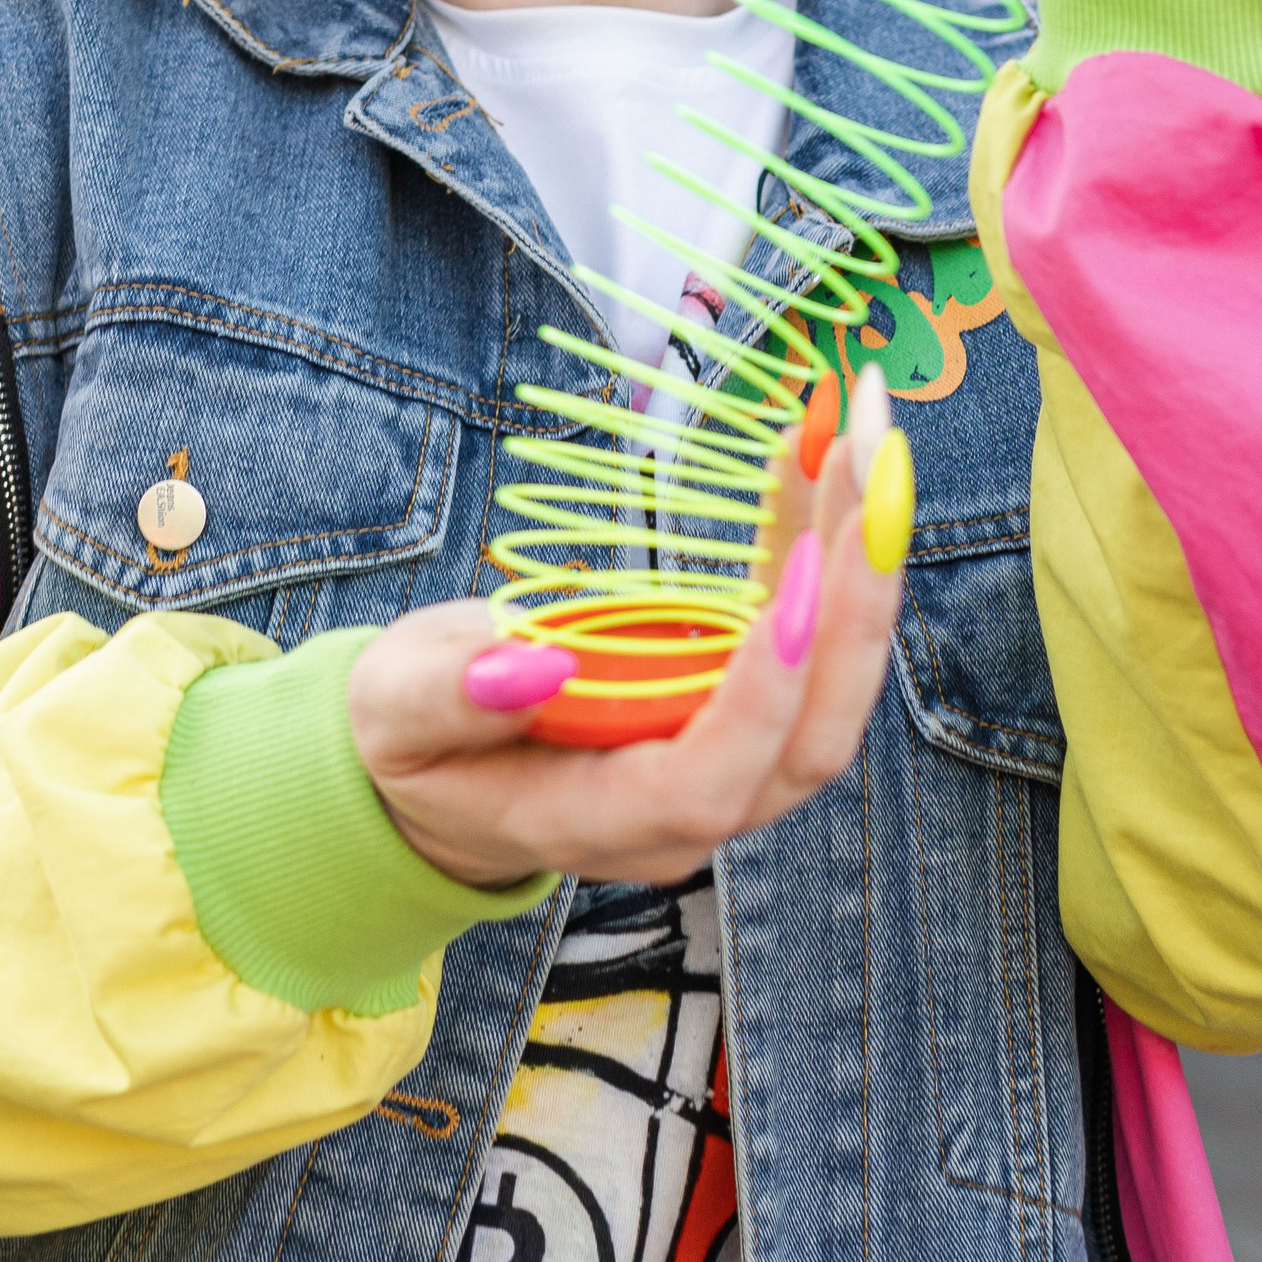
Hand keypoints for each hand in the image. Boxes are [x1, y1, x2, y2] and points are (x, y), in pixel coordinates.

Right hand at [347, 421, 901, 888]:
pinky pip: (814, 638)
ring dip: (861, 564)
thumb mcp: (392, 712)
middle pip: (810, 740)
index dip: (760, 697)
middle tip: (868, 471)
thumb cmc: (414, 742)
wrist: (445, 777)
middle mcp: (687, 814)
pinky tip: (830, 451)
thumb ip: (451, 699)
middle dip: (854, 606)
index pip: (707, 784)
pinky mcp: (747, 708)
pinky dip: (831, 546)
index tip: (794, 582)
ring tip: (867, 440)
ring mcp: (730, 765)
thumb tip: (531, 667)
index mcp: (596, 822)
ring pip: (834, 687)